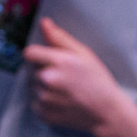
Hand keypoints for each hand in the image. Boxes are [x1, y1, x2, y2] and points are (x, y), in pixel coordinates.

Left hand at [24, 17, 136, 136]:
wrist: (107, 113)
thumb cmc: (99, 81)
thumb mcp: (85, 55)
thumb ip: (61, 38)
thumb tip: (44, 23)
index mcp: (58, 62)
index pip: (29, 53)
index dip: (39, 55)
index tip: (49, 61)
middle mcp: (48, 80)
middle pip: (32, 71)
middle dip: (45, 72)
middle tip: (66, 79)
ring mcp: (44, 98)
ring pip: (34, 87)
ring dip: (45, 88)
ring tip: (66, 91)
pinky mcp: (43, 114)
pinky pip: (37, 103)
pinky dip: (47, 103)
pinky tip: (63, 102)